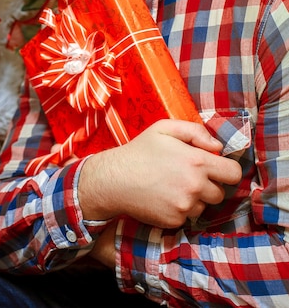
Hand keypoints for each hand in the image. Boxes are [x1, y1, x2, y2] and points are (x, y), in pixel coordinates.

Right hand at [78, 119, 241, 228]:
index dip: (227, 170)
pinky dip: (181, 209)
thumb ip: (196, 131)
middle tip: (189, 175)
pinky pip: (188, 217)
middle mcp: (195, 186)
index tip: (216, 168)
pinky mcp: (175, 221)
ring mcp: (185, 206)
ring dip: (196, 198)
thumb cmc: (140, 150)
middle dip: (210, 185)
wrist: (115, 179)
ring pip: (205, 206)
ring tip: (174, 186)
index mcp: (197, 161)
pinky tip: (165, 197)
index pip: (234, 173)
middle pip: (221, 193)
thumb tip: (217, 146)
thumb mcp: (165, 128)